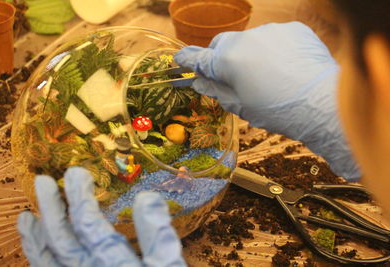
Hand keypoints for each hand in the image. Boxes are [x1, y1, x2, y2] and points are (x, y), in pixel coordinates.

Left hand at [18, 167, 185, 266]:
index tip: (76, 174)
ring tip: (26, 214)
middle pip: (64, 244)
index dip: (80, 200)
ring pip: (51, 264)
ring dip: (37, 238)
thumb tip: (146, 197)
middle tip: (42, 181)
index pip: (90, 229)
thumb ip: (159, 238)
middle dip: (52, 211)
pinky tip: (36, 246)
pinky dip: (40, 260)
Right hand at [175, 22, 359, 179]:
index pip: (199, 58)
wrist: (321, 104)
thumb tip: (199, 81)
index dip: (187, 60)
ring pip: (249, 40)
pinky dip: (272, 49)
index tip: (180, 60)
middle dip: (221, 57)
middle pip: (223, 43)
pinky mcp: (293, 29)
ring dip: (249, 53)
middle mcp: (246, 38)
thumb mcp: (241, 106)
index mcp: (228, 59)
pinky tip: (284, 67)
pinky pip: (273, 37)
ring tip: (266, 75)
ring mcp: (271, 31)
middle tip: (230, 75)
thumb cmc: (277, 111)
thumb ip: (216, 90)